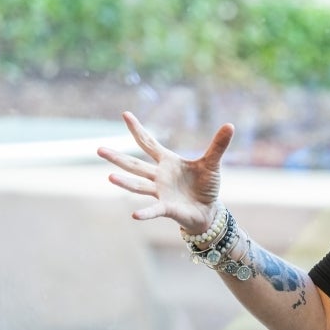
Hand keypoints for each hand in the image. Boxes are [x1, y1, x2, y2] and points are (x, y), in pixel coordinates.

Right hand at [96, 111, 233, 232]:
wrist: (208, 211)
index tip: (125, 114)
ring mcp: (160, 192)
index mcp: (168, 162)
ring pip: (138, 186)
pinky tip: (134, 215)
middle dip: (117, 157)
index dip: (137, 129)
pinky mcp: (167, 208)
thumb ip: (218, 145)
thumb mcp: (212, 163)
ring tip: (109, 177)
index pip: (148, 143)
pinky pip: (154, 209)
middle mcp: (159, 176)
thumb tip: (230, 125)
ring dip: (124, 182)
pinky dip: (145, 213)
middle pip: (134, 164)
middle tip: (99, 149)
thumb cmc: (206, 187)